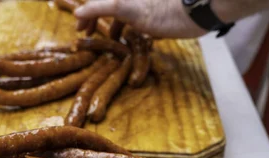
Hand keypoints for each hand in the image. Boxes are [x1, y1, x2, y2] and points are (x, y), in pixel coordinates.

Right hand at [74, 0, 205, 38]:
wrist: (190, 13)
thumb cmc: (158, 9)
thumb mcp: (123, 6)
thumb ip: (100, 7)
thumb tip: (78, 12)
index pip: (97, 2)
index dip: (85, 13)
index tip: (78, 30)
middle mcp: (130, 0)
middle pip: (107, 7)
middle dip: (96, 19)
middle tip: (87, 35)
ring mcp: (141, 8)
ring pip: (120, 15)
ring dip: (111, 27)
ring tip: (106, 42)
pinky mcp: (152, 18)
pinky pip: (133, 24)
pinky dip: (126, 32)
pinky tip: (125, 42)